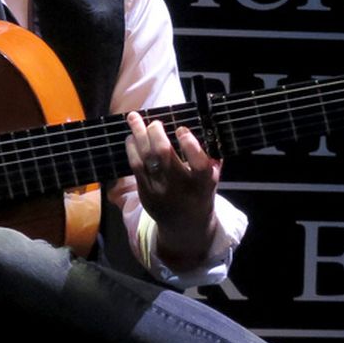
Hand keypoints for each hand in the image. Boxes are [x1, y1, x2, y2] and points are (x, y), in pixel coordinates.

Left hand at [124, 111, 220, 269]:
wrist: (184, 224)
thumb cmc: (200, 193)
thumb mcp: (212, 179)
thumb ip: (211, 157)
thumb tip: (205, 127)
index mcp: (203, 182)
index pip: (199, 164)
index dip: (190, 145)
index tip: (181, 129)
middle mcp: (180, 186)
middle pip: (164, 157)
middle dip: (156, 134)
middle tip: (154, 122)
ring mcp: (160, 189)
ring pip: (145, 159)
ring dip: (137, 135)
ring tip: (133, 118)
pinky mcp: (145, 191)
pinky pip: (135, 166)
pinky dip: (132, 148)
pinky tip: (131, 137)